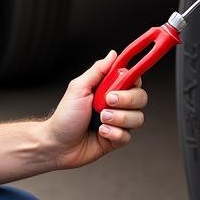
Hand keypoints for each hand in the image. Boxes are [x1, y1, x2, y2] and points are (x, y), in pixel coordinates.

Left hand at [47, 50, 148, 169]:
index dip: (132, 80)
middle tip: (108, 101)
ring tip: (101, 120)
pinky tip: (100, 132)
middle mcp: (117, 104)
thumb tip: (112, 54)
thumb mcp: (79, 87)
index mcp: (109, 89)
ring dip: (118, 118)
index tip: (121, 84)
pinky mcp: (117, 138)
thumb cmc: (65, 117)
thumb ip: (98, 70)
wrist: (58, 145)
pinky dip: (113, 133)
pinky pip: (128, 135)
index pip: (133, 79)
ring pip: (137, 118)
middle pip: (141, 98)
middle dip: (126, 101)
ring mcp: (118, 122)